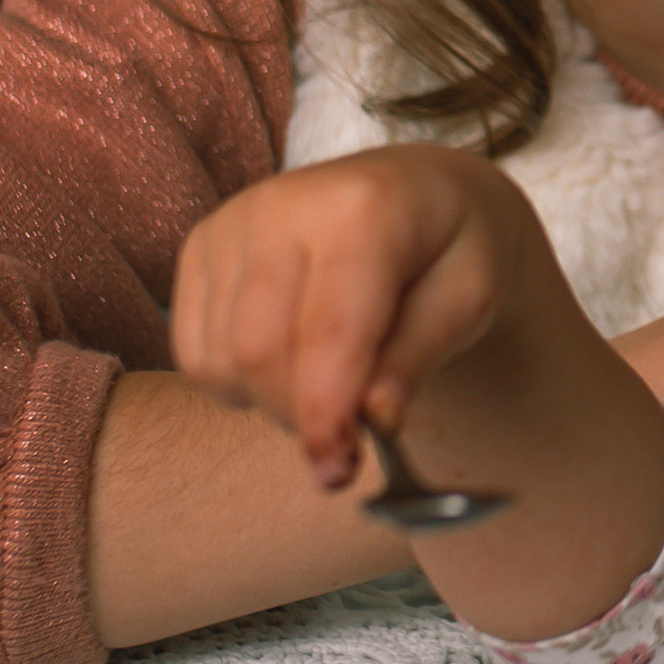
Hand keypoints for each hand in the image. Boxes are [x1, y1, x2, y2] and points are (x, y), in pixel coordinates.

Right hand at [173, 145, 537, 490]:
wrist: (418, 190)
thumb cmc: (451, 247)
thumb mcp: (470, 297)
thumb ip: (419, 357)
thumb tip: (376, 420)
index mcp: (362, 210)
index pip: (327, 333)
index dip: (326, 417)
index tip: (338, 473)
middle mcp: (282, 205)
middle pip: (258, 351)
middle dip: (298, 416)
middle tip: (345, 440)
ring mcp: (230, 221)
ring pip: (219, 358)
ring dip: (268, 401)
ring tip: (325, 385)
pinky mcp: (200, 244)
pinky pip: (192, 349)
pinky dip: (234, 382)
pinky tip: (284, 364)